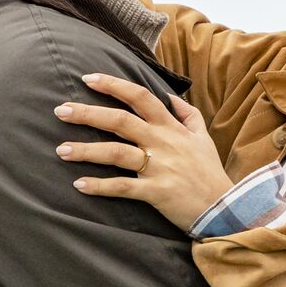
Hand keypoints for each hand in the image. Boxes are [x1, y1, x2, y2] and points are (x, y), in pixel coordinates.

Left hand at [54, 74, 233, 231]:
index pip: (139, 97)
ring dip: (87, 151)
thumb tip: (170, 95)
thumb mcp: (204, 138)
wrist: (225, 207)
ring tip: (61, 150)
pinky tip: (80, 185)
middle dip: (88, 113)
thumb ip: (188, 115)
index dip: (113, 85)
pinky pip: (123, 187)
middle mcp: (162, 143)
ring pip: (117, 153)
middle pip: (120, 121)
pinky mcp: (156, 192)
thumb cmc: (210, 173)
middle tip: (60, 110)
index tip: (88, 79)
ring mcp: (159, 167)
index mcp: (171, 128)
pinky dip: (100, 186)